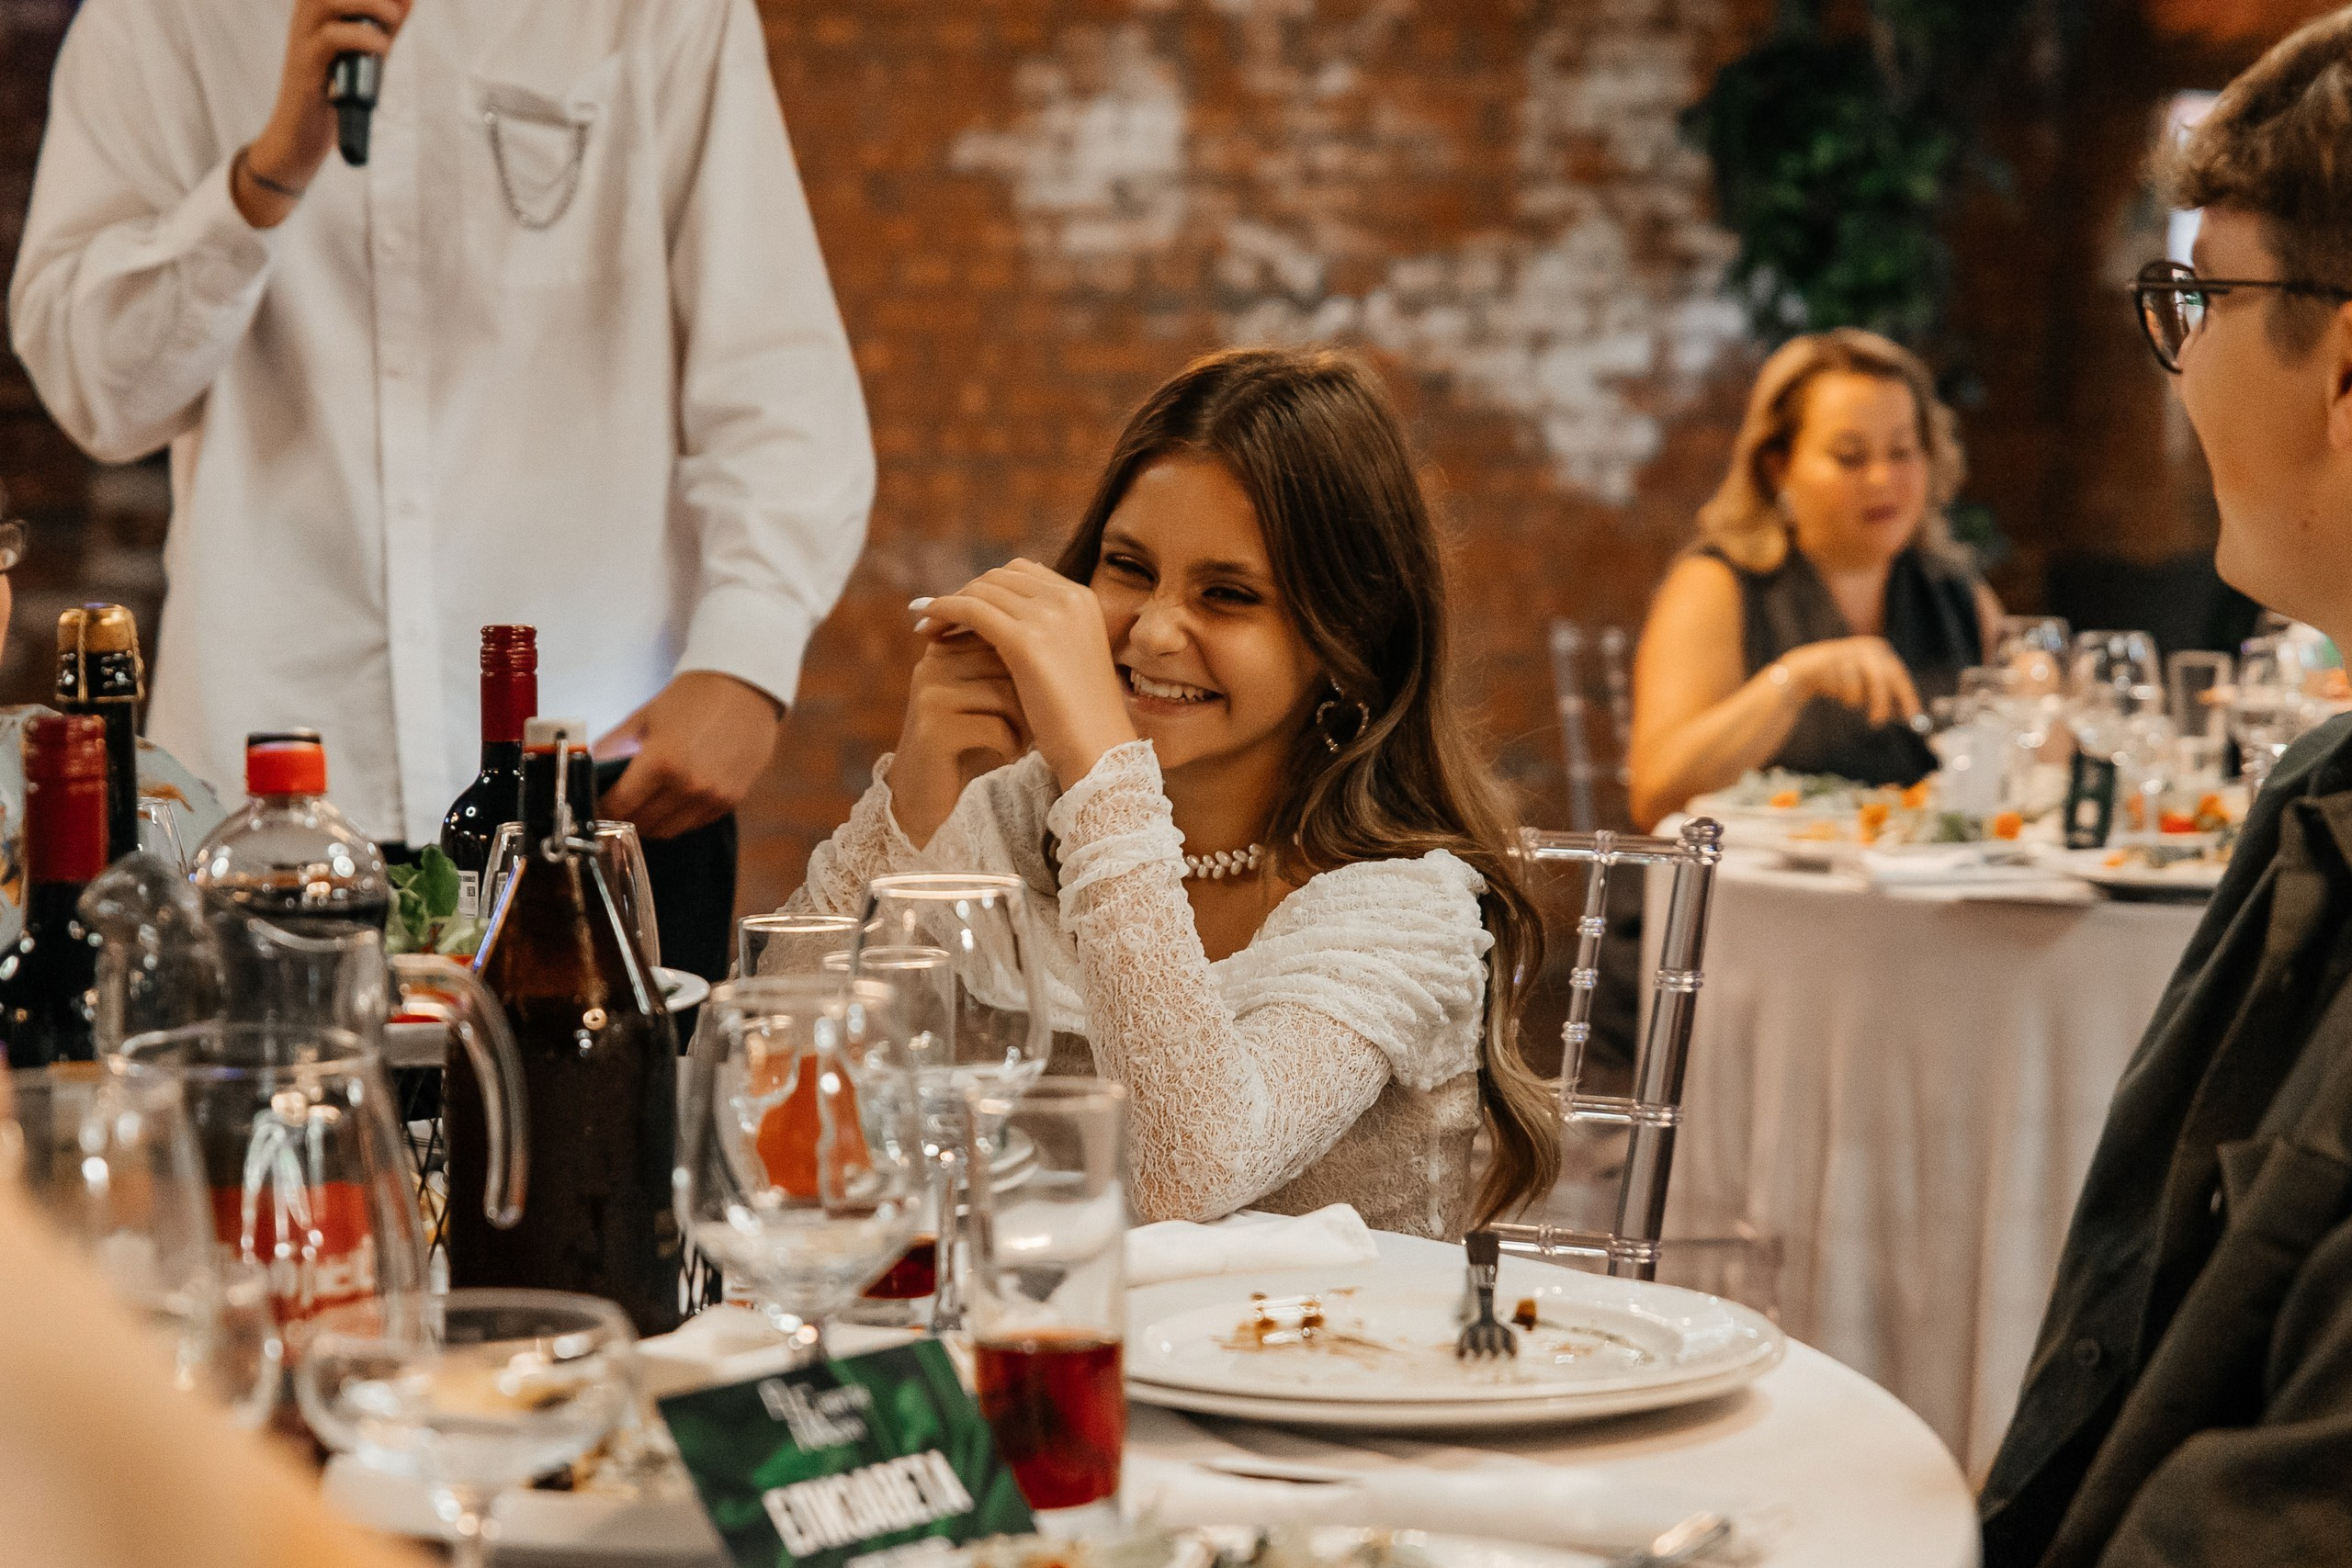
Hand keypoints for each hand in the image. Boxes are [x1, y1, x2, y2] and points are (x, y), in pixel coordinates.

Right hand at [233, 0, 413, 227]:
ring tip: (393, 19)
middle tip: (396, 7)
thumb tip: (408, 0)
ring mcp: (301, 40)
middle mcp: (304, 17)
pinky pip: (329, 39)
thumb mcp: (365, 51)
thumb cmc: (335, 90)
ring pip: (325, 2)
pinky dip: (361, 38)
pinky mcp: (305, 66)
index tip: (398, 0)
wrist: (303, 135)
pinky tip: (382, 47)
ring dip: (367, 5)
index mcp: (316, 8)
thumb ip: (385, 26)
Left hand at [593, 671, 781, 840]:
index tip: (598, 804)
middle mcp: (687, 788)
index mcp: (660, 764)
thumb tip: (587, 771)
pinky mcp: (730, 801)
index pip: (619, 807)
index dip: (602, 809)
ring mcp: (712, 798)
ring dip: (651, 821)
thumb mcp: (643, 718)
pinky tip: (675, 797)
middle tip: (620, 803)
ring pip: (668, 830)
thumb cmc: (690, 698)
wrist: (743, 689)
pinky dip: (678, 817)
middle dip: (624, 816)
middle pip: (641, 824)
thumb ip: (612, 748)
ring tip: (647, 803)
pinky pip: (694, 823)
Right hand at [887, 637, 1033, 847]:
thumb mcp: (985, 698)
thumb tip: (1057, 635)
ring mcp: (930, 694)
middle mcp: (932, 663)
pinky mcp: (933, 728)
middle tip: (1030, 724)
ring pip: (1004, 692)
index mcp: (945, 649)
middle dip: (1030, 695)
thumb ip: (1005, 663)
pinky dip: (1012, 744)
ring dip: (1023, 722)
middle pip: (1007, 661)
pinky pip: (995, 725)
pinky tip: (1006, 755)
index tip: (1034, 698)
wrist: (926, 799)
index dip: (1030, 669)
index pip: (1004, 635)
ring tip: (1019, 740)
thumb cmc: (969, 745)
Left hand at [925, 559, 1137, 790]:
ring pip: (982, 590)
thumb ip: (1045, 633)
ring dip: (947, 602)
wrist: (1097, 749)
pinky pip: (971, 610)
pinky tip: (924, 626)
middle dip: (964, 592)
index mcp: (1082, 598)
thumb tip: (1002, 620)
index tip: (962, 607)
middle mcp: (1068, 598)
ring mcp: (1050, 616)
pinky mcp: (1027, 640)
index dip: (986, 587)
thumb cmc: (1080, 716)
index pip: (1022, 573)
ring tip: (925, 624)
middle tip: (935, 614)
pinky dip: (943, 611)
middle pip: (999, 577)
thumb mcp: (1066, 659)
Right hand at [1778, 636, 1922, 726]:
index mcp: (1881, 649)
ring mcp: (1851, 650)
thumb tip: (1909, 716)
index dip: (1906, 695)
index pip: (1899, 674)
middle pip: (1884, 678)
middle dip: (1882, 703)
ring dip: (1856, 700)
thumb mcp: (1868, 688)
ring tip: (1848, 701)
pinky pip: (1845, 686)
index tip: (1912, 715)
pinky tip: (1833, 690)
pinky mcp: (1833, 658)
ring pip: (1863, 685)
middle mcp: (1869, 647)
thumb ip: (1887, 698)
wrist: (1807, 670)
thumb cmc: (1842, 680)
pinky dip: (1842, 694)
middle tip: (1878, 722)